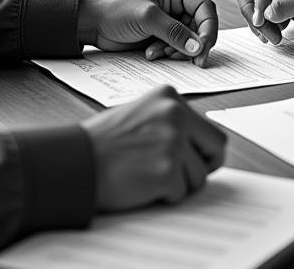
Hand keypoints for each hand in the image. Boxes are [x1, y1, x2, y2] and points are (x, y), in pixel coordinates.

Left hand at [78, 0, 218, 66]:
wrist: (93, 22)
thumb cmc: (117, 10)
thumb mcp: (147, 18)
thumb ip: (174, 32)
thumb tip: (198, 47)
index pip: (206, 9)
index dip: (208, 30)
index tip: (203, 50)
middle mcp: (177, 4)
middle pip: (200, 28)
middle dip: (190, 45)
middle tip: (182, 59)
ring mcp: (170, 21)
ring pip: (189, 41)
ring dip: (176, 51)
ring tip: (157, 52)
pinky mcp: (162, 35)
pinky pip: (175, 48)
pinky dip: (167, 54)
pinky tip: (150, 53)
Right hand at [82, 85, 226, 209]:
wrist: (77, 160)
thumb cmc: (104, 141)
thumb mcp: (141, 115)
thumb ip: (170, 122)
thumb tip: (197, 143)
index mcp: (170, 97)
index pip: (210, 129)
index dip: (202, 150)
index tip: (192, 160)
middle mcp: (175, 114)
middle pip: (216, 149)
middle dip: (203, 167)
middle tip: (182, 176)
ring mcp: (172, 141)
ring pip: (199, 177)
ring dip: (178, 183)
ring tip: (149, 175)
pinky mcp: (167, 170)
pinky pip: (181, 194)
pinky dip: (164, 196)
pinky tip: (143, 184)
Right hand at [232, 0, 293, 57]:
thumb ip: (286, 2)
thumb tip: (265, 14)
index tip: (261, 15)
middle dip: (255, 5)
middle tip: (261, 27)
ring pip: (266, 2)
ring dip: (261, 19)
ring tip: (271, 37)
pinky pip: (277, 16)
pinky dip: (270, 26)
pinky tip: (278, 36)